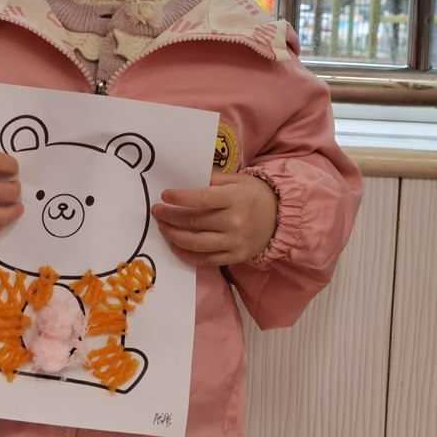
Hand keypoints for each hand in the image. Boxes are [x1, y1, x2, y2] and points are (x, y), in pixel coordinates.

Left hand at [151, 172, 277, 266]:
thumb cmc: (253, 194)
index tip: (164, 196)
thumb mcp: (236, 179)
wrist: (280, 217)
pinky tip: (175, 246)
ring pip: (196, 243)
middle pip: (195, 222)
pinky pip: (205, 260)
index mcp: (235, 198)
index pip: (201, 199)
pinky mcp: (235, 257)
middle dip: (170, 217)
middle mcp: (235, 222)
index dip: (180, 198)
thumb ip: (211, 178)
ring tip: (163, 228)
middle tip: (157, 212)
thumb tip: (184, 177)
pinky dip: (186, 254)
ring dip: (174, 236)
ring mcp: (235, 242)